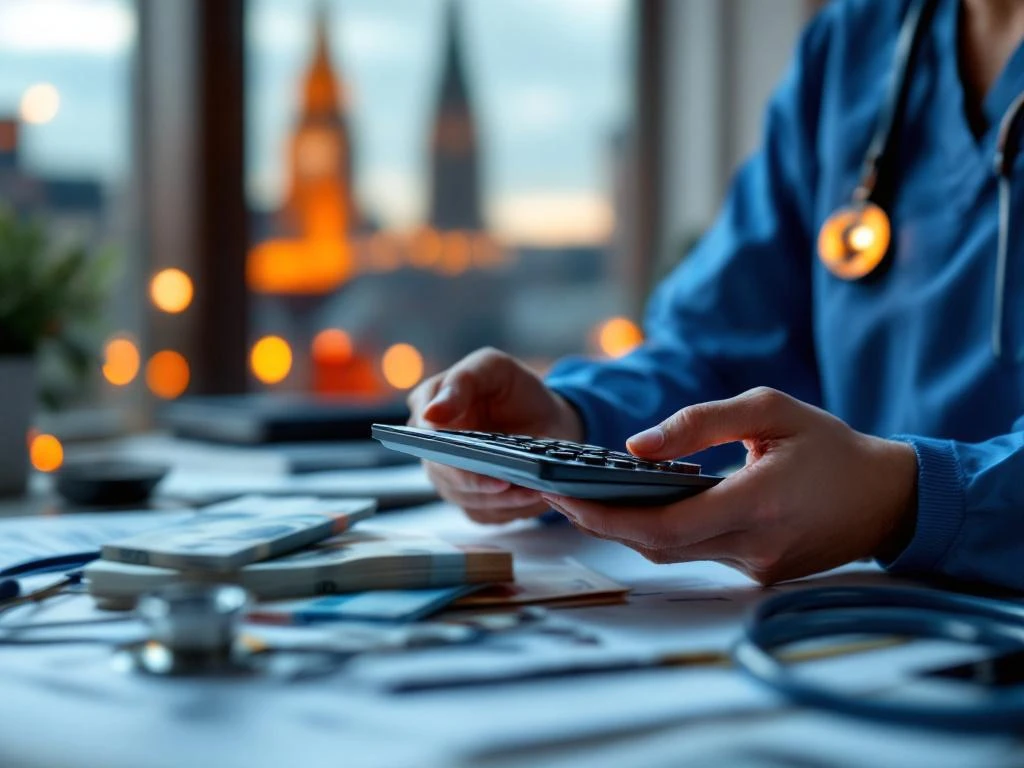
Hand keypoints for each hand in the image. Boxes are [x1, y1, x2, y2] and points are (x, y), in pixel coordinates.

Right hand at [407, 347, 582, 523]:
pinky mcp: (474, 501)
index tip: (469, 455)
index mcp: (428, 410)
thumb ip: (461, 383)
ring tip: (530, 488)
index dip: (444, 449)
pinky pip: (485, 513)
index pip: (424, 436)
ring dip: (498, 498)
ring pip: (464, 498)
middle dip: (476, 480)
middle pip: (442, 474)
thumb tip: (431, 413)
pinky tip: (532, 495)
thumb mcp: (492, 368)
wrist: (547, 417)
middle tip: (506, 481)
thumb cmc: (514, 389)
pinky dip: (509, 508)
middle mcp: (432, 449)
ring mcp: (451, 478)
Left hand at [542, 387, 917, 584]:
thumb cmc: (830, 445)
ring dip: (626, 531)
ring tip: (583, 499)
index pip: (665, 526)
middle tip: (555, 496)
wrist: (888, 498)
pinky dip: (660, 534)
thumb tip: (636, 445)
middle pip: (656, 546)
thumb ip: (701, 423)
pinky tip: (635, 510)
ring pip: (672, 554)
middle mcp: (754, 546)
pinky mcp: (757, 574)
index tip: (562, 497)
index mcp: (757, 502)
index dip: (606, 517)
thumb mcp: (769, 409)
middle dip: (600, 524)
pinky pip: (695, 556)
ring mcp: (756, 567)